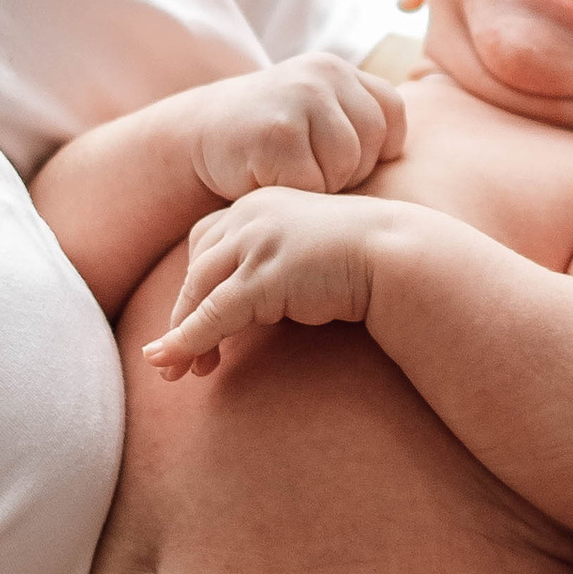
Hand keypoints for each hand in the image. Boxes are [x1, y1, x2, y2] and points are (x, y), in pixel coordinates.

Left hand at [143, 187, 384, 376]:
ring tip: (174, 370)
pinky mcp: (264, 277)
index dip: (196, 284)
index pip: (207, 242)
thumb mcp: (311, 250)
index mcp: (261, 204)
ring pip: (198, 292)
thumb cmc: (368, 258)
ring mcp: (256, 243)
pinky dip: (190, 340)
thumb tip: (259, 297)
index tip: (195, 320)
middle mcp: (251, 216)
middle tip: (171, 357)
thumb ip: (279, 262)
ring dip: (180, 334)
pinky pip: (214, 314)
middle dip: (181, 314)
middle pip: (197, 268)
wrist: (401, 255)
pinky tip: (176, 362)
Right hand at [188, 53, 404, 205]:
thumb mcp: (316, 113)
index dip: (374, 148)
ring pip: (346, 165)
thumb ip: (358, 120)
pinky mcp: (276, 133)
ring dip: (321, 185)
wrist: (194, 139)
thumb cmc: (267, 140)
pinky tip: (269, 181)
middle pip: (372, 142)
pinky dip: (296, 196)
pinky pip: (314, 184)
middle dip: (347, 171)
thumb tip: (438, 155)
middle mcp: (322, 74)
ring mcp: (298, 99)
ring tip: (289, 174)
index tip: (339, 160)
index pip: (392, 113)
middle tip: (307, 171)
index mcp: (338, 69)